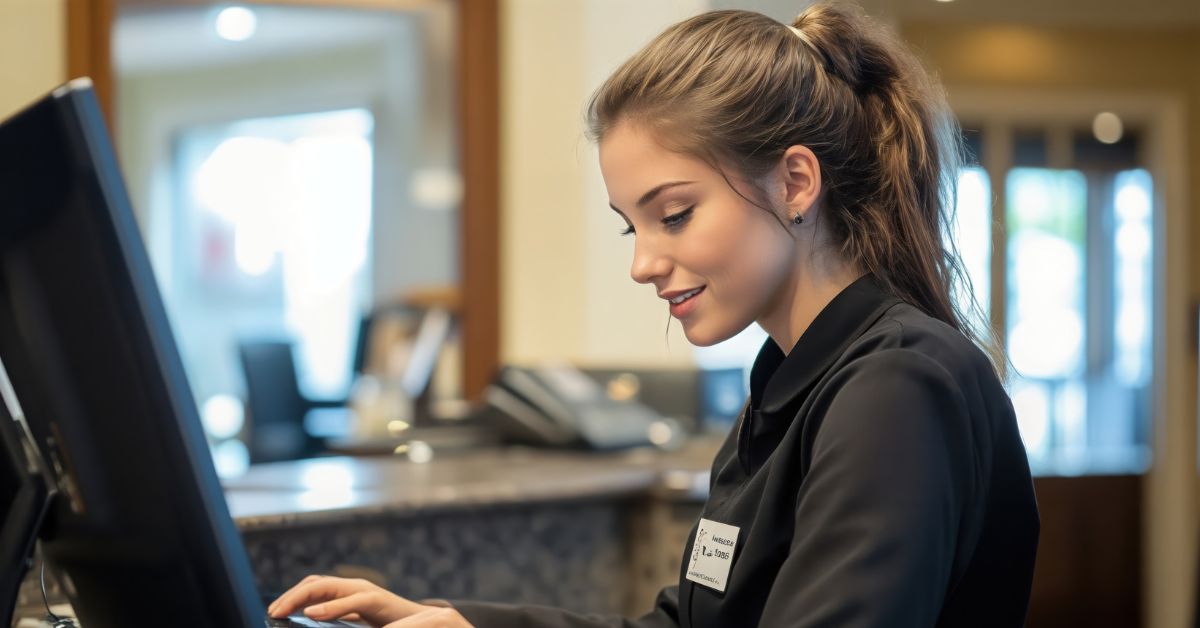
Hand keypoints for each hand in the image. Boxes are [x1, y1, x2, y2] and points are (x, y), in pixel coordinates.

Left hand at [268, 575, 473, 626]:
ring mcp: (365, 590)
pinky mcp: (377, 599)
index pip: (313, 587)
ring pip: (326, 585)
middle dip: (290, 596)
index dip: (291, 596)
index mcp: (346, 592)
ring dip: (301, 598)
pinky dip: (330, 606)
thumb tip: (310, 623)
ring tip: (282, 611)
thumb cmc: (388, 626)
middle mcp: (353, 586)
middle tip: (271, 612)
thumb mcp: (356, 625)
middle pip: (314, 582)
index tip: (272, 612)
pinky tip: (314, 614)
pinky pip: (351, 600)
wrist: (423, 623)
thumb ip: (337, 622)